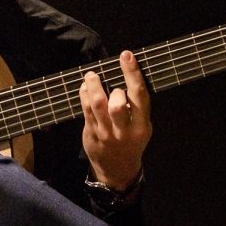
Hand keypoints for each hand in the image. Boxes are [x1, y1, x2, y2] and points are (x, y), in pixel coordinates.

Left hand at [80, 50, 151, 189]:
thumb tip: (125, 76)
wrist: (117, 169)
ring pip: (97, 106)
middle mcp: (124, 130)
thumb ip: (136, 107)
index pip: (139, 96)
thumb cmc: (131, 141)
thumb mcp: (141, 127)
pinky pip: (86, 111)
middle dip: (114, 89)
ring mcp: (106, 133)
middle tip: (111, 84)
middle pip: (117, 104)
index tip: (126, 55)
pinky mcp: (91, 134)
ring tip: (91, 75)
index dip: (132, 73)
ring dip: (93, 86)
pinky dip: (84, 95)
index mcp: (141, 125)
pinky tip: (85, 87)